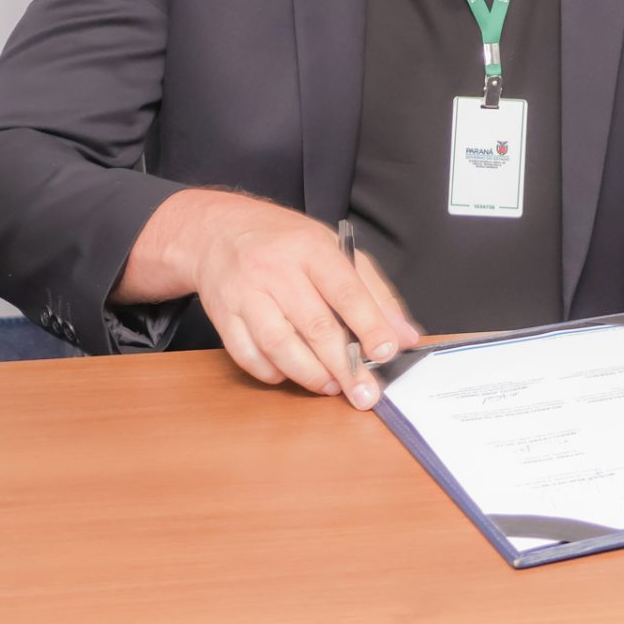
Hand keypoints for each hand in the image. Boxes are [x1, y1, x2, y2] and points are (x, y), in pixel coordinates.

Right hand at [158, 191, 419, 406]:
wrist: (219, 230)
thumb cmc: (286, 243)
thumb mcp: (335, 250)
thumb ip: (374, 292)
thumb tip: (404, 336)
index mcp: (311, 248)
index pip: (346, 290)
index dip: (369, 325)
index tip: (387, 352)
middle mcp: (276, 269)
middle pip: (315, 325)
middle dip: (344, 366)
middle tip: (364, 393)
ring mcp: (245, 292)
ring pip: (279, 344)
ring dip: (309, 374)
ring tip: (331, 386)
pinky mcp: (223, 314)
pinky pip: (247, 354)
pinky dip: (272, 372)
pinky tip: (290, 376)